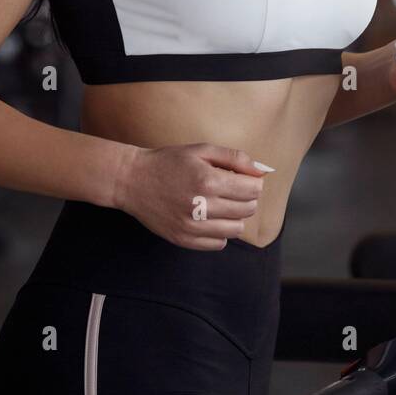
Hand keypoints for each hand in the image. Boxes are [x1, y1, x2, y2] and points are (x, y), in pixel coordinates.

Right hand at [117, 143, 272, 249]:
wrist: (133, 181)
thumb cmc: (169, 162)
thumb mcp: (201, 150)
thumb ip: (234, 158)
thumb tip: (262, 171)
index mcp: (208, 180)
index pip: (253, 189)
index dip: (253, 183)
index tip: (243, 179)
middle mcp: (202, 206)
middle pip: (247, 209)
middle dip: (246, 198)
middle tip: (231, 190)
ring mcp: (192, 227)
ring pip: (236, 229)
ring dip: (234, 216)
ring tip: (220, 204)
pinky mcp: (184, 239)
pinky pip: (219, 244)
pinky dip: (219, 232)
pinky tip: (208, 218)